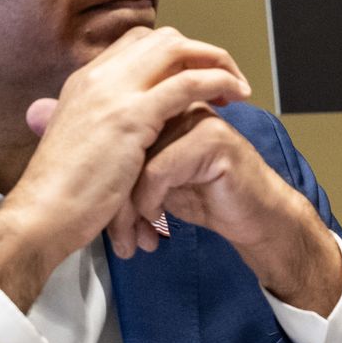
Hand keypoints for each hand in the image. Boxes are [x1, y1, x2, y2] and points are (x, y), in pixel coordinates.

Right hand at [0, 27, 249, 307]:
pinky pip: (187, 82)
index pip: (136, 43)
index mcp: (84, 81)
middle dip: (200, 52)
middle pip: (161, 39)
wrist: (41, 215)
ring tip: (237, 85)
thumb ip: (99, 125)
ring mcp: (114, 92)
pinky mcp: (132, 116)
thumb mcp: (78, 144)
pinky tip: (234, 95)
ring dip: (215, 61)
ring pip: (177, 50)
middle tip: (225, 76)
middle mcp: (98, 77)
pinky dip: (217, 81)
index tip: (194, 73)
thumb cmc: (62, 193)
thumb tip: (125, 127)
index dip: (172, 53)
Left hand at [29, 80, 341, 315]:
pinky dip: (150, 202)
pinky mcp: (210, 139)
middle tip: (115, 237)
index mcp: (159, 105)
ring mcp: (194, 118)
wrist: (254, 216)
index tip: (104, 222)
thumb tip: (86, 174)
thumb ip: (123, 159)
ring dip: (128, 208)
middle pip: (119, 145)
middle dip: (111, 198)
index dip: (104, 180)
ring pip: (134, 159)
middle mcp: (175, 104)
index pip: (112, 131)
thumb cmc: (204, 195)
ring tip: (132, 238)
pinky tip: (156, 222)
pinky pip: (158, 170)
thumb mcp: (153, 178)